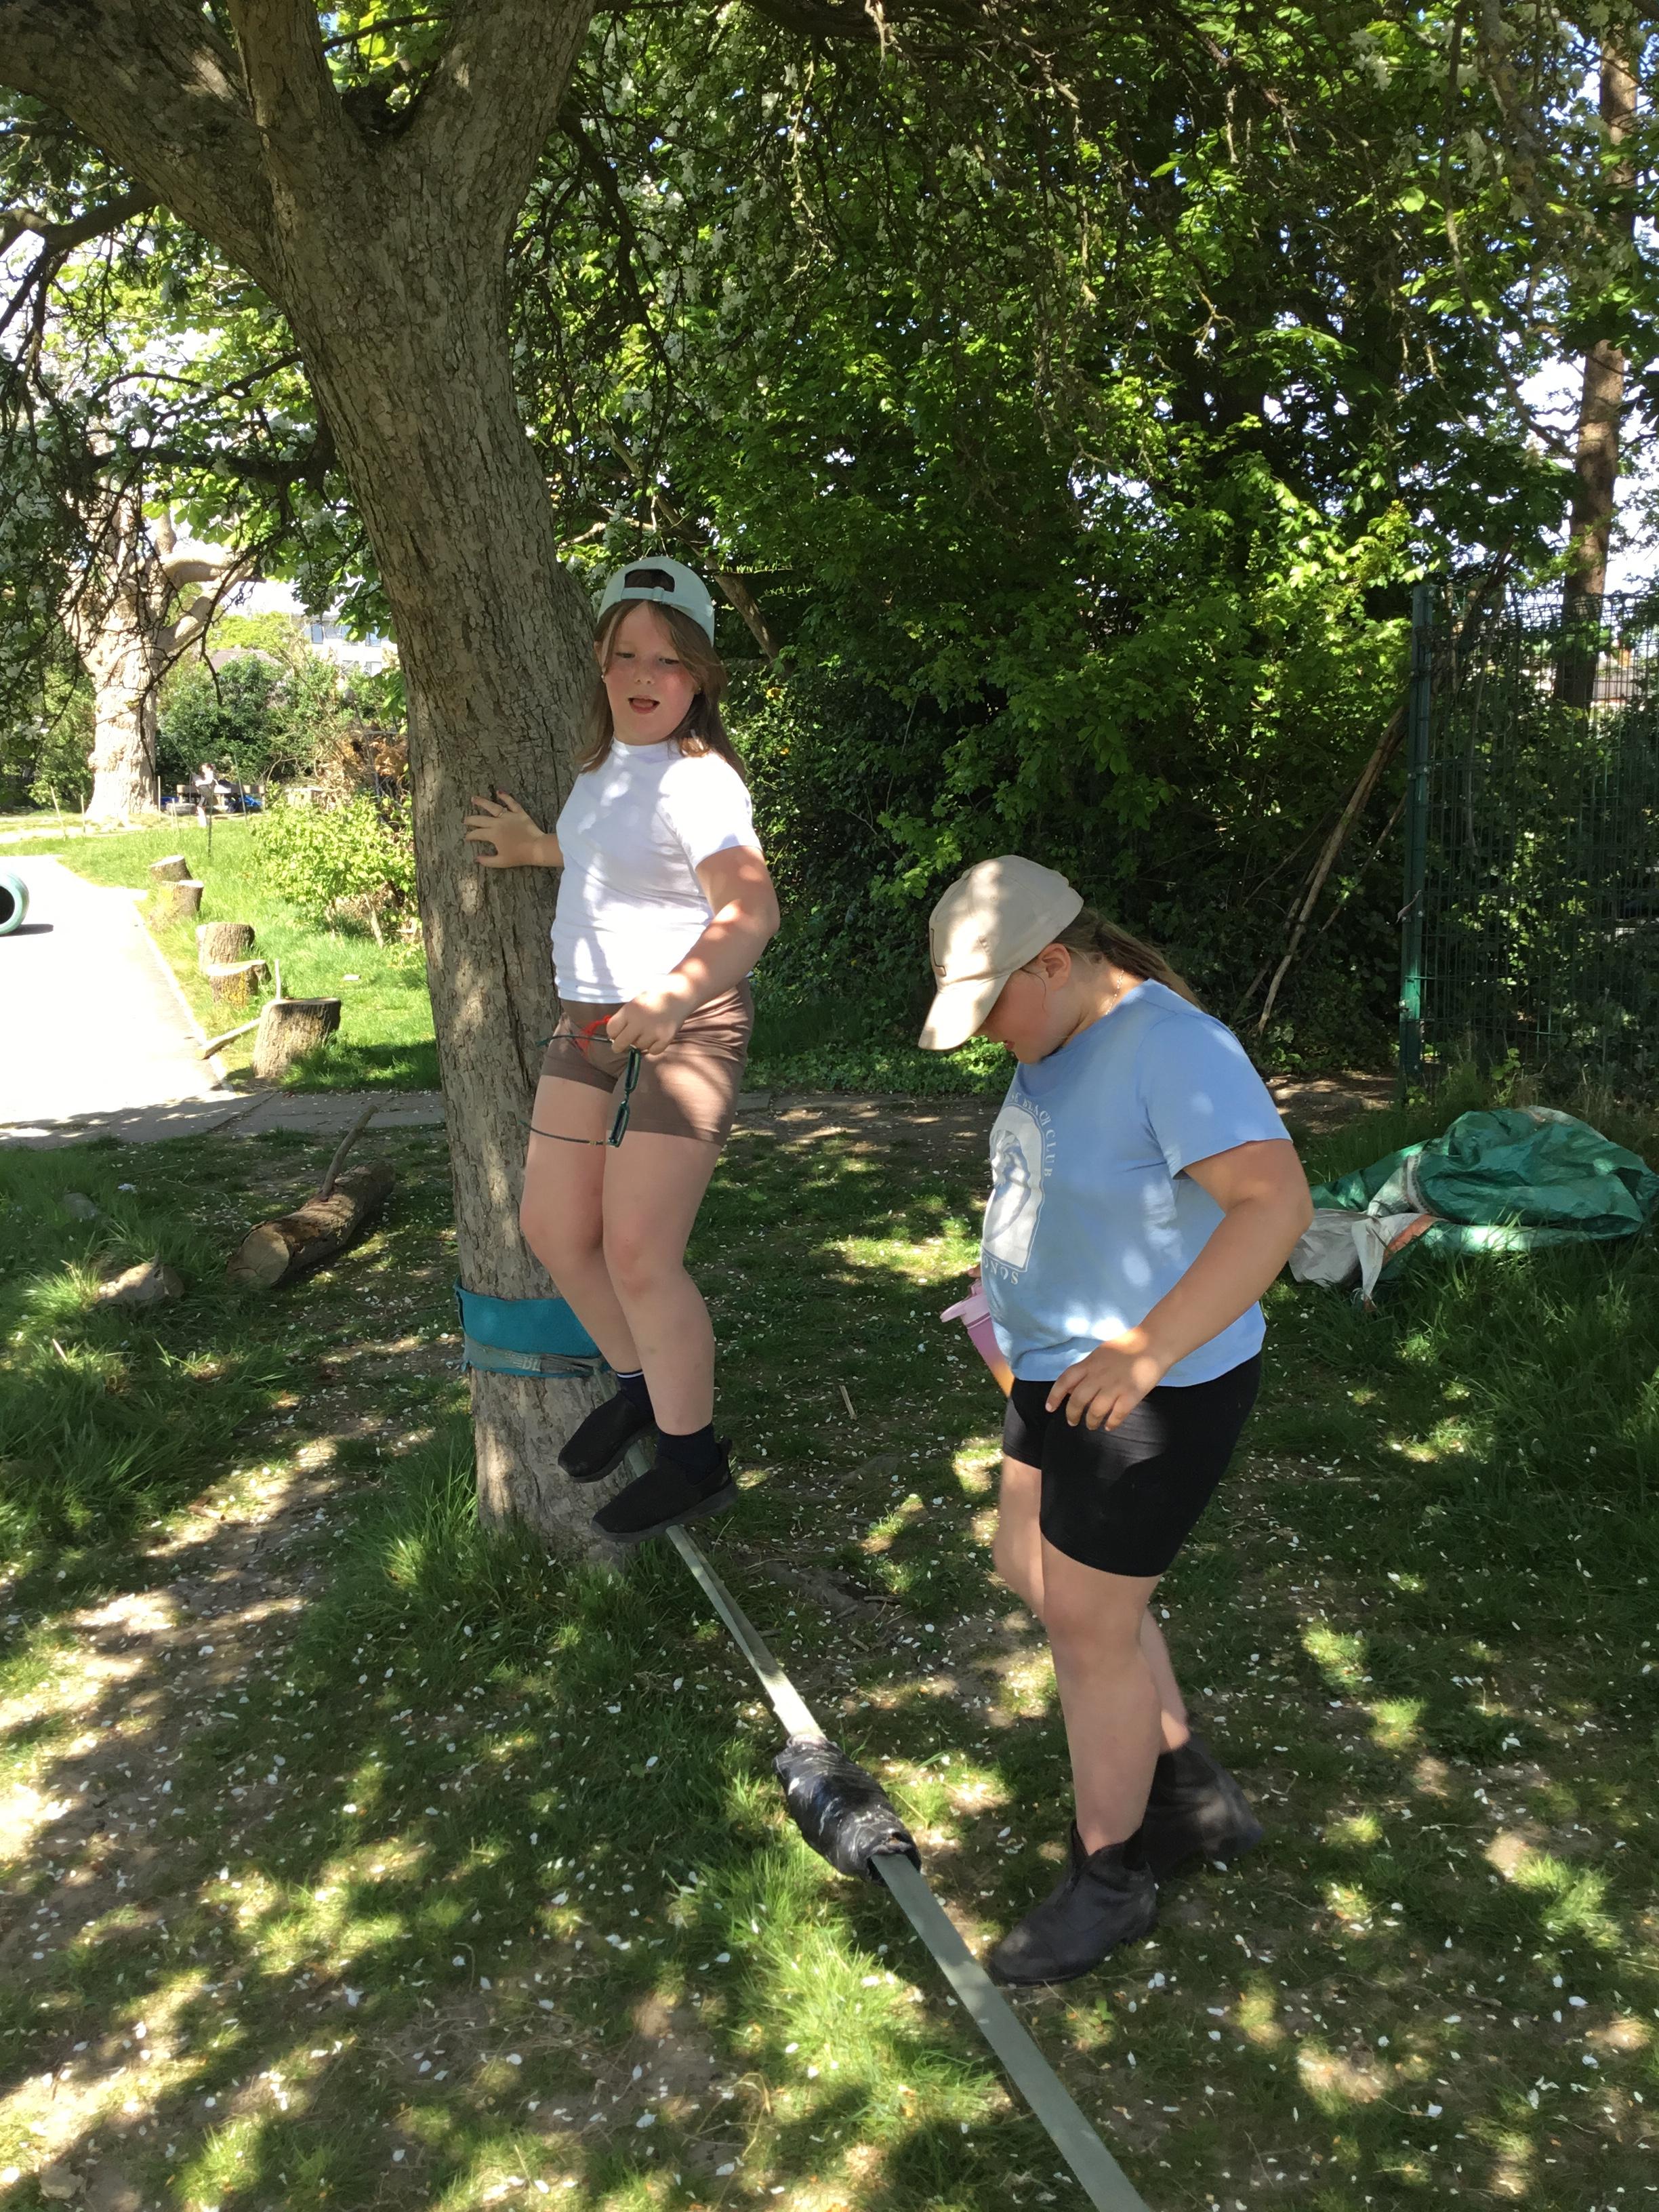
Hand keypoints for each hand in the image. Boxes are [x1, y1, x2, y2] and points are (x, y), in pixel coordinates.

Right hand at [464, 790, 546, 867]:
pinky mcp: (519, 813)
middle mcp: (498, 823)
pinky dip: (505, 796)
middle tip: (465, 820)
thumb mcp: (501, 862)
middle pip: (480, 819)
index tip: (467, 837)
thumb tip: (476, 859)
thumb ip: (487, 861)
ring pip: (492, 807)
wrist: (536, 848)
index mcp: (493, 834)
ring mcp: (508, 816)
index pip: (477, 834)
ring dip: (481, 802)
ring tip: (473, 798)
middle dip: (471, 820)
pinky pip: (511, 803)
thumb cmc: (519, 856)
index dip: (470, 835)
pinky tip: (498, 791)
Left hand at [607, 980, 695, 1056]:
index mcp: (629, 1010)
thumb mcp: (634, 1003)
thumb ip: (624, 1018)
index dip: (613, 1034)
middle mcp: (639, 1022)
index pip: (611, 1030)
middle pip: (620, 1043)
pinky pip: (653, 1051)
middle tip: (621, 1046)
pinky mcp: (665, 1038)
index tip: (616, 1035)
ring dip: (640, 1042)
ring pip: (638, 1047)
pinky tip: (657, 1037)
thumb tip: (614, 1038)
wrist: (678, 996)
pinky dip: (654, 1047)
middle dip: (619, 1046)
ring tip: (647, 1032)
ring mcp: (653, 1031)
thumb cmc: (653, 999)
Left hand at [1047, 1331, 1167, 1429]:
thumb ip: (1086, 1369)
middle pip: (1078, 1399)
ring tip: (1092, 1425)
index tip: (1049, 1408)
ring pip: (1095, 1410)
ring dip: (1091, 1421)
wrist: (1154, 1342)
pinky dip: (1111, 1423)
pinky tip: (1109, 1426)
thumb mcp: (1100, 1353)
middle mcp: (1099, 1375)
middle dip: (1072, 1414)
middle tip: (1073, 1422)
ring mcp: (1116, 1386)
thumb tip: (1070, 1388)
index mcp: (1090, 1363)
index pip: (1065, 1380)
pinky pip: (1117, 1415)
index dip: (1054, 1395)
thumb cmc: (1127, 1346)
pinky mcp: (1132, 1395)